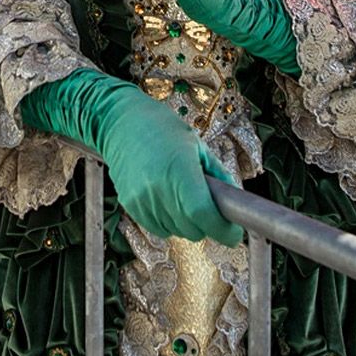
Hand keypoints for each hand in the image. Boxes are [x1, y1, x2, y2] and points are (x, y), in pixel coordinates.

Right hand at [93, 90, 241, 245]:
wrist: (122, 123)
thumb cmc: (161, 128)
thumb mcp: (198, 146)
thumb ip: (218, 176)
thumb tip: (234, 202)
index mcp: (180, 171)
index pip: (204, 215)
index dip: (223, 229)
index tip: (233, 232)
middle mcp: (159, 189)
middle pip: (193, 229)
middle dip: (207, 224)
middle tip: (209, 206)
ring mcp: (142, 200)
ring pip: (176, 232)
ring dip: (186, 223)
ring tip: (183, 197)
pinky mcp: (130, 205)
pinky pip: (158, 229)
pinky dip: (169, 222)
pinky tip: (167, 199)